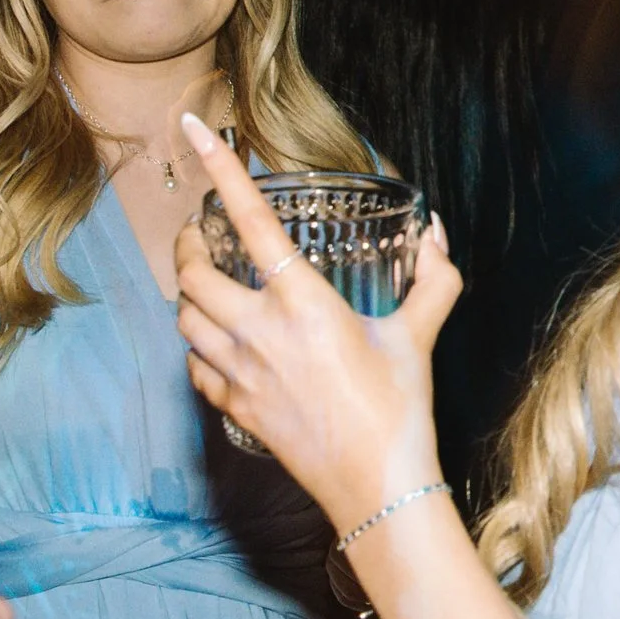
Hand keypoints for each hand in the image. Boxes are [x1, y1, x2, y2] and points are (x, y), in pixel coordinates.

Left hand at [172, 114, 458, 527]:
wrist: (379, 489)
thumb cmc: (401, 408)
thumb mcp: (420, 333)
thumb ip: (433, 277)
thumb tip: (436, 234)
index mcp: (304, 301)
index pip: (251, 219)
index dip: (219, 169)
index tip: (194, 130)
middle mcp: (260, 331)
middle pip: (192, 272)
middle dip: (189, 244)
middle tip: (203, 232)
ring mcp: (240, 373)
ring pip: (183, 318)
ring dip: (188, 293)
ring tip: (207, 281)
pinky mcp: (235, 408)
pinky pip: (194, 365)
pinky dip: (196, 345)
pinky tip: (216, 341)